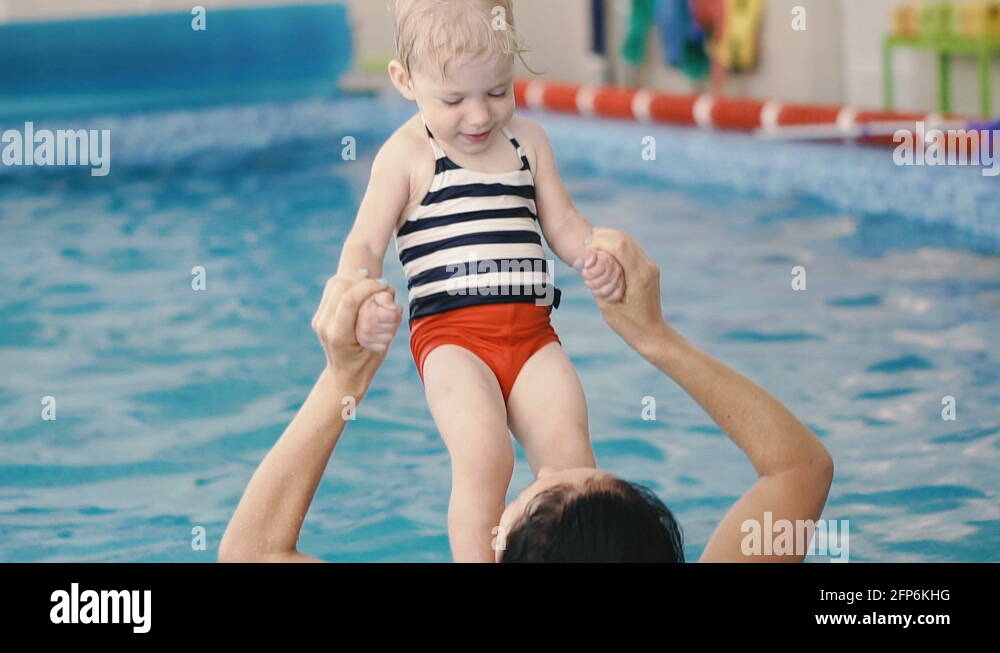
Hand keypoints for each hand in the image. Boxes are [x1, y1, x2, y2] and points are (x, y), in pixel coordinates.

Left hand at [310, 270, 399, 392]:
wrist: (345, 375)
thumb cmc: (368, 362)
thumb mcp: (382, 344)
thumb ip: (386, 322)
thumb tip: (390, 296)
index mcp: (339, 335)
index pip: (349, 299)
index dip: (368, 286)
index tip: (385, 285)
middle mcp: (325, 325)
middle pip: (340, 286)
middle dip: (362, 278)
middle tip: (380, 282)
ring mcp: (319, 319)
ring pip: (334, 284)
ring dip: (354, 276)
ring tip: (370, 278)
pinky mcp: (320, 314)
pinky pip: (331, 288)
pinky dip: (347, 280)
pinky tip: (360, 281)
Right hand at [357, 288, 403, 352]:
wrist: (356, 315)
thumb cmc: (370, 304)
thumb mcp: (378, 296)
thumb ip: (387, 298)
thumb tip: (394, 308)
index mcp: (370, 315)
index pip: (394, 315)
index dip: (397, 310)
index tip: (392, 307)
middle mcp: (366, 328)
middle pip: (394, 326)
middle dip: (395, 320)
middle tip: (387, 315)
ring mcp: (366, 338)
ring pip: (391, 337)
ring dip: (390, 330)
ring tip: (382, 323)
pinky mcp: (368, 346)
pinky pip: (384, 346)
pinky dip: (384, 340)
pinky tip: (379, 332)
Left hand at [573, 249, 624, 302]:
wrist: (599, 265)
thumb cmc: (591, 262)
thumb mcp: (585, 257)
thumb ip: (583, 258)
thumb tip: (587, 264)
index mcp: (608, 260)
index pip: (598, 270)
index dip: (588, 273)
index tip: (584, 272)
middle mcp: (616, 269)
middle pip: (599, 282)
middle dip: (590, 283)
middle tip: (587, 281)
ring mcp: (620, 279)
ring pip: (605, 291)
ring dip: (595, 291)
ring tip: (592, 287)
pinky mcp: (621, 288)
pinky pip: (615, 297)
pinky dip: (606, 297)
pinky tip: (600, 292)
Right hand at [586, 228, 668, 354]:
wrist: (651, 333)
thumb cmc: (628, 325)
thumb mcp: (607, 305)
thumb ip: (597, 282)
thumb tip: (585, 262)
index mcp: (638, 277)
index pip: (619, 245)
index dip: (600, 242)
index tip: (587, 251)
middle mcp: (647, 267)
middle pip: (624, 238)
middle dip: (603, 237)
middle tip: (587, 247)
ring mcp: (650, 266)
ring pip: (628, 240)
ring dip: (609, 239)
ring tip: (593, 247)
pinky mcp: (649, 268)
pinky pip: (631, 248)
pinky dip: (616, 246)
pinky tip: (604, 253)